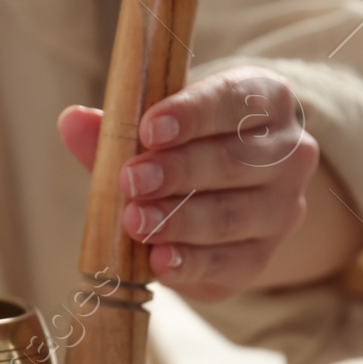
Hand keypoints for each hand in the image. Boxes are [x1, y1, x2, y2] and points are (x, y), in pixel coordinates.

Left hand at [58, 65, 362, 301]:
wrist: (226, 198)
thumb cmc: (187, 148)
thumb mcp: (157, 128)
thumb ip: (119, 127)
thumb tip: (74, 121)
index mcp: (267, 100)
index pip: (234, 100)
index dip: (191, 115)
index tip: (149, 130)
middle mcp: (289, 152)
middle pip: (234, 160)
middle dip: (179, 172)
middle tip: (132, 180)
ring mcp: (283, 208)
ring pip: (232, 214)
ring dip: (180, 220)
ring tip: (136, 221)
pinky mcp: (264, 256)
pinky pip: (230, 262)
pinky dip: (192, 263)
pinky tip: (160, 261)